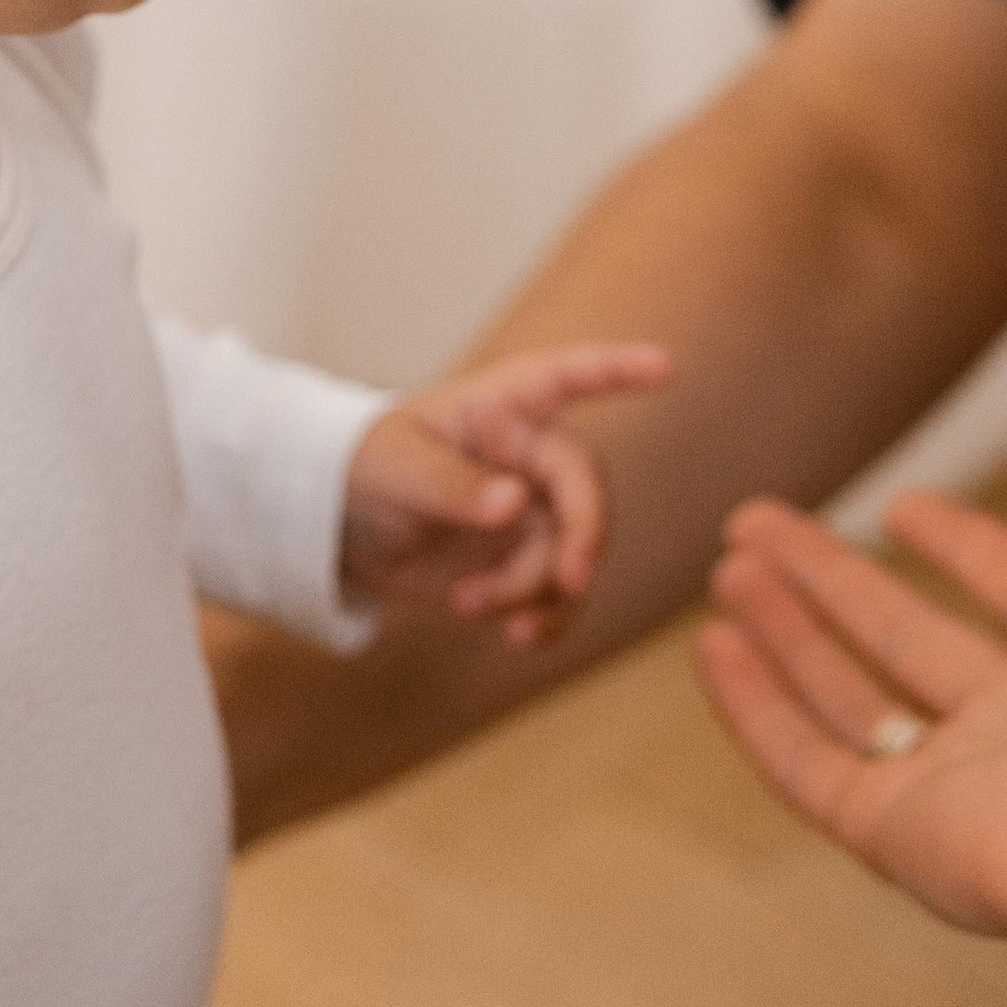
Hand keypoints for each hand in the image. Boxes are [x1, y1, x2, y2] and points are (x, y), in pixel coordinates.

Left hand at [340, 343, 671, 645]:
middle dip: (583, 534)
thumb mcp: (396, 469)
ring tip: (470, 605)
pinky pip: (559, 592)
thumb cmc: (364, 467)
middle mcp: (527, 453)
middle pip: (584, 488)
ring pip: (571, 550)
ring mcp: (530, 509)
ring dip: (537, 589)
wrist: (339, 530)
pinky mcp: (521, 558)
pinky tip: (517, 639)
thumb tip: (514, 502)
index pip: (566, 378)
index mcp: (499, 407)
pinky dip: (545, 618)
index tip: (666, 367)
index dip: (619, 370)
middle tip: (568, 580)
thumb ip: (453, 486)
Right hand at [696, 406, 1006, 941]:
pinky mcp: (902, 835)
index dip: (963, 544)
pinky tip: (713, 647)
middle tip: (760, 523)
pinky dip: (756, 709)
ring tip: (728, 566)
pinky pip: (810, 766)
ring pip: (853, 699)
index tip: (903, 505)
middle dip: (836, 578)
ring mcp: (964, 785)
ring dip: (788, 630)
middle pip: (912, 638)